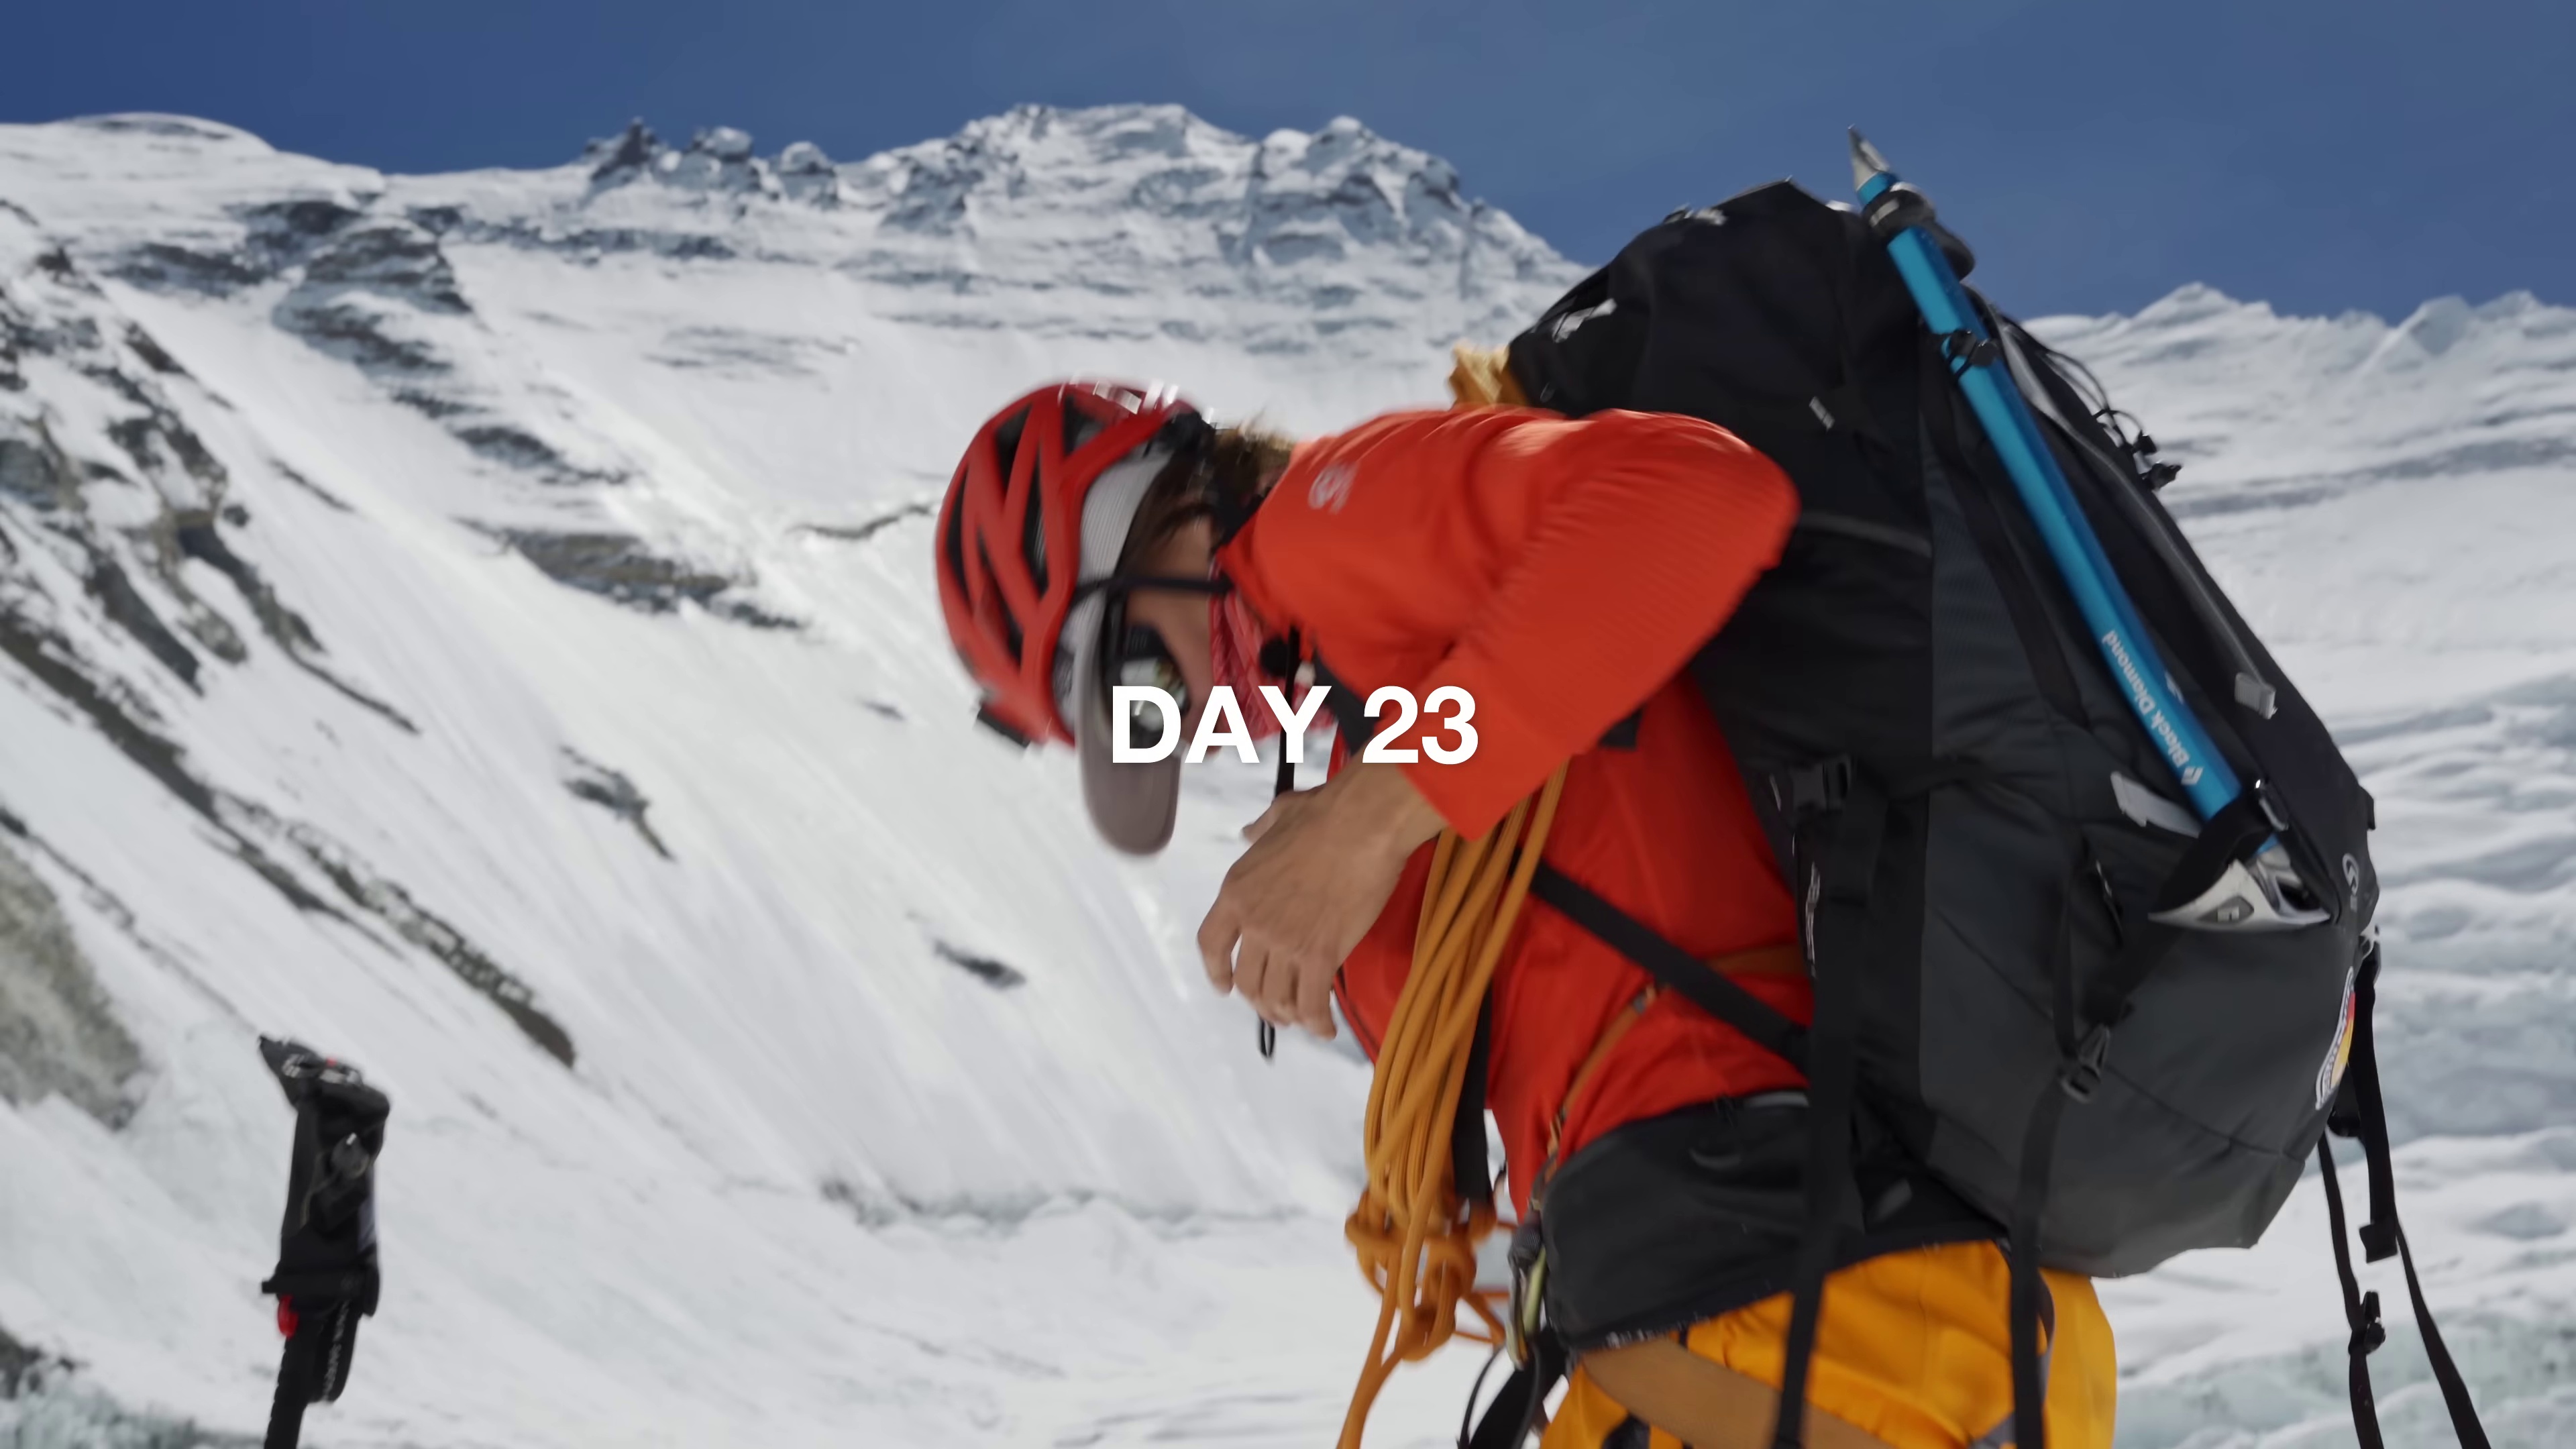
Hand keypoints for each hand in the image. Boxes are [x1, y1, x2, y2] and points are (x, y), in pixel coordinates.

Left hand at [1197, 763, 1447, 1040]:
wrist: (1361, 825)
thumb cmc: (1325, 814)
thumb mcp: (1278, 815)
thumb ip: (1258, 830)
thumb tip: (1247, 833)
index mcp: (1236, 891)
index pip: (1211, 944)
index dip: (1216, 970)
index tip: (1224, 985)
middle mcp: (1254, 923)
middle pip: (1247, 981)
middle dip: (1260, 1002)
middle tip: (1276, 1009)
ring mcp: (1285, 943)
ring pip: (1277, 999)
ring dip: (1287, 1015)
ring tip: (1301, 1019)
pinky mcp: (1321, 955)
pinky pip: (1312, 1003)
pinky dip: (1317, 1023)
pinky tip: (1326, 1028)